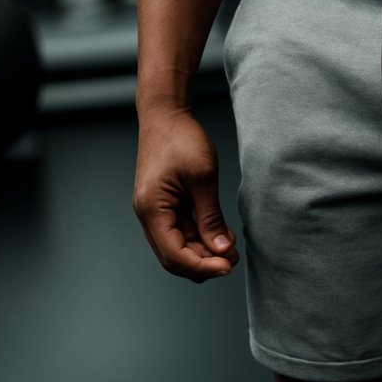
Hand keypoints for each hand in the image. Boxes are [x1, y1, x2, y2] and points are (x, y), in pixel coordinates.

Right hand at [133, 109, 238, 280]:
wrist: (165, 114)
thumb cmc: (181, 139)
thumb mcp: (202, 177)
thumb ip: (210, 216)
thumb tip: (220, 250)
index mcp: (151, 210)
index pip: (174, 254)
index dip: (201, 265)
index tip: (227, 267)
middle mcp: (148, 215)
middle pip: (173, 256)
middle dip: (203, 263)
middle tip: (233, 261)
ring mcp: (155, 210)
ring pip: (177, 245)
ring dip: (203, 252)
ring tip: (230, 250)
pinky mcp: (164, 204)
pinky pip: (180, 230)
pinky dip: (199, 236)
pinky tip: (220, 235)